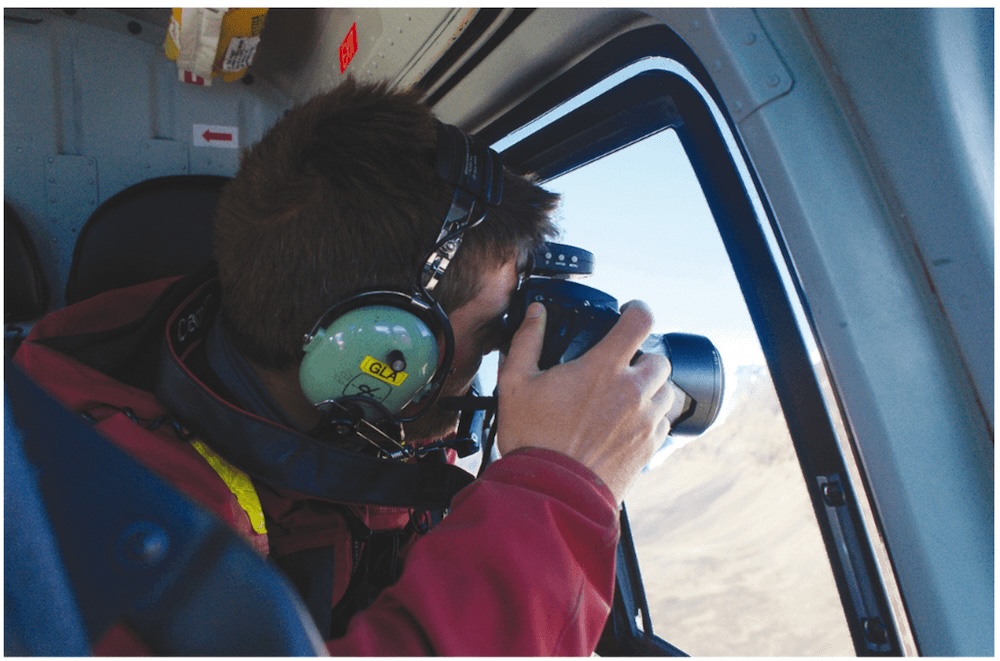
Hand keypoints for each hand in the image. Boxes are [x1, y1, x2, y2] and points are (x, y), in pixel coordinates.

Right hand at [497, 301, 674, 501]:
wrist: (552, 493)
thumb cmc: (533, 439)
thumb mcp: (515, 383)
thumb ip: (527, 341)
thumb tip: (536, 314)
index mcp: (603, 368)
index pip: (640, 321)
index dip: (638, 310)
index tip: (630, 313)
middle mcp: (632, 391)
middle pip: (659, 358)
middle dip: (642, 358)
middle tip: (620, 367)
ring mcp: (645, 421)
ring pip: (666, 391)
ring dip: (650, 389)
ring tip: (624, 398)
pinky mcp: (650, 447)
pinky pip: (663, 422)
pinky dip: (650, 418)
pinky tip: (626, 424)